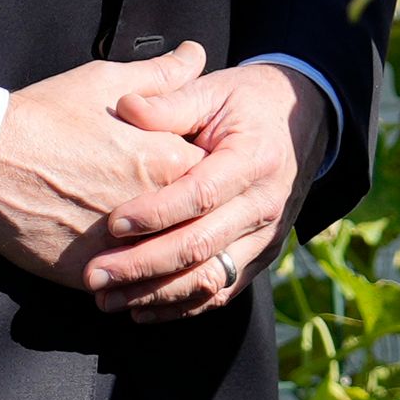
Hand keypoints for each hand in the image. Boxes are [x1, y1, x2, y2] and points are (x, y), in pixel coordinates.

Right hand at [0, 43, 211, 289]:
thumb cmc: (43, 115)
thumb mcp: (105, 81)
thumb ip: (162, 76)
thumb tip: (196, 54)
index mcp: (166, 160)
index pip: (215, 179)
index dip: (210, 178)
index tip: (198, 175)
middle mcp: (152, 207)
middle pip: (196, 225)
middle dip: (196, 225)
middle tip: (186, 221)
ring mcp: (120, 246)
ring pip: (165, 266)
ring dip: (169, 264)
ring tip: (163, 255)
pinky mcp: (86, 273)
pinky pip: (125, 290)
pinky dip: (132, 288)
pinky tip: (130, 281)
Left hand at [84, 59, 325, 322]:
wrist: (304, 121)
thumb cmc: (247, 102)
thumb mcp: (213, 90)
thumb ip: (170, 102)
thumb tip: (125, 107)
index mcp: (254, 159)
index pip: (201, 194)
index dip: (156, 213)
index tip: (112, 223)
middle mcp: (265, 204)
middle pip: (201, 246)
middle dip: (144, 265)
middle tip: (95, 275)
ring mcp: (266, 236)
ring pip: (210, 278)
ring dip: (156, 294)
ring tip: (108, 300)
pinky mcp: (260, 256)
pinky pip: (220, 291)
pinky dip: (180, 306)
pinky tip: (140, 309)